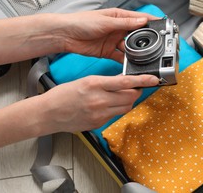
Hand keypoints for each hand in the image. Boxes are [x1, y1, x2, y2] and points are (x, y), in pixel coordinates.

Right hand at [40, 74, 158, 132]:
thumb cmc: (63, 95)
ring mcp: (99, 113)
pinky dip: (116, 109)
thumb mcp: (85, 81)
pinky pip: (115, 115)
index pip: (125, 82)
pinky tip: (107, 105)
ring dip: (128, 100)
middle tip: (134, 87)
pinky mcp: (98, 123)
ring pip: (125, 107)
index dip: (143, 80)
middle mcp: (99, 100)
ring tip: (120, 96)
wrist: (49, 113)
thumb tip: (122, 82)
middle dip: (136, 91)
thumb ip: (105, 82)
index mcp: (95, 84)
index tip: (153, 79)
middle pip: (130, 96)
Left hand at [60, 8, 157, 62]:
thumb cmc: (81, 22)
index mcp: (119, 17)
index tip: (163, 28)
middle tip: (155, 47)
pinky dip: (127, 62)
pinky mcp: (108, 52)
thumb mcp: (105, 21)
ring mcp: (114, 41)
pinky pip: (121, 57)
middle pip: (137, 36)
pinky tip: (132, 65)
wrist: (65, 35)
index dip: (151, 23)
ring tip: (144, 58)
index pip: (139, 19)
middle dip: (146, 41)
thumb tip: (142, 21)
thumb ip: (124, 23)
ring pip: (130, 48)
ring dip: (136, 53)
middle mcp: (118, 29)